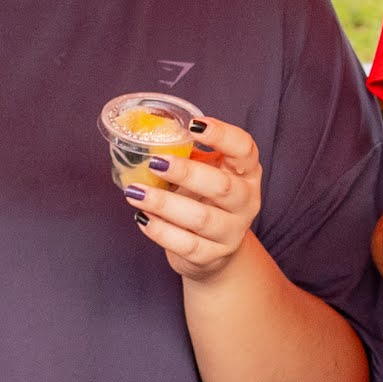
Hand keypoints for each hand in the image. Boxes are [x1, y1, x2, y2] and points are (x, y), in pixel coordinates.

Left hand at [126, 110, 265, 284]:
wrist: (214, 250)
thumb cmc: (205, 200)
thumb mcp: (204, 172)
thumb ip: (187, 154)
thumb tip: (148, 133)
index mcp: (247, 172)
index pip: (244, 148)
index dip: (222, 135)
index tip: (193, 125)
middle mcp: (246, 201)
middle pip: (221, 186)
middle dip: (186, 173)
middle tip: (154, 162)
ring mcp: (232, 231)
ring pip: (200, 218)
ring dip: (164, 204)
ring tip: (135, 193)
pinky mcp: (213, 256)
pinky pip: (186, 244)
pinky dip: (160, 231)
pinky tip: (142, 218)